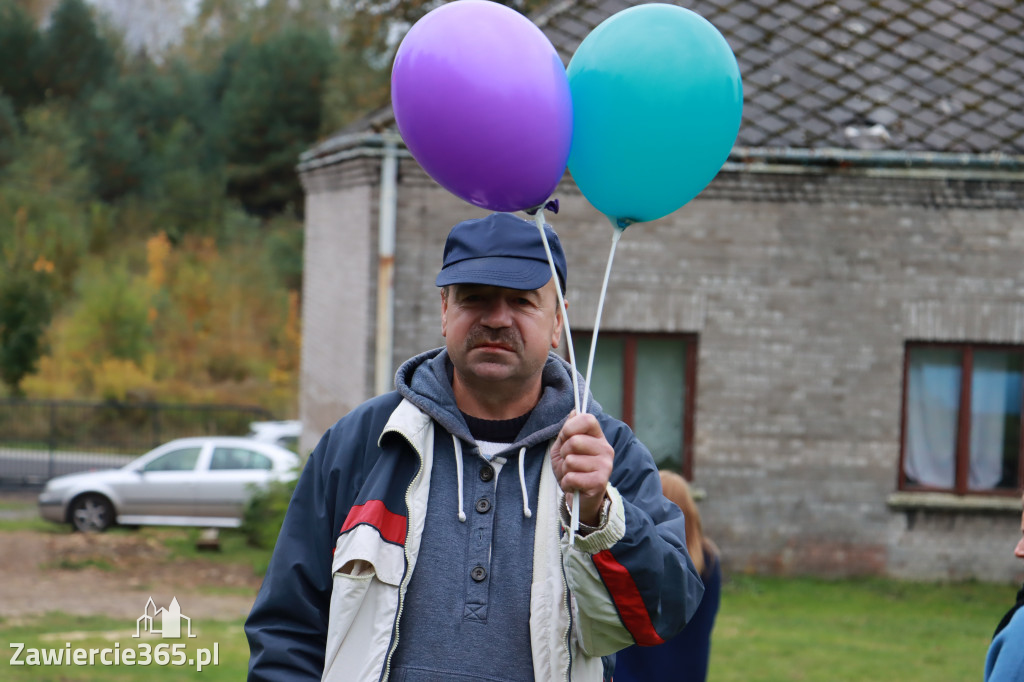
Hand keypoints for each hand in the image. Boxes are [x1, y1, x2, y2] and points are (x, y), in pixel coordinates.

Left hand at [550, 411, 612, 525]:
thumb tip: (574, 411)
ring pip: (571, 461)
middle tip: (568, 462)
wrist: (579, 497)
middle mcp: (606, 448)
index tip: (565, 437)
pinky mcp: (600, 482)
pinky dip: (566, 483)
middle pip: (574, 442)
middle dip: (564, 453)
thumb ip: (568, 430)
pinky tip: (574, 485)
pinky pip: (572, 477)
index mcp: (598, 436)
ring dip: (565, 470)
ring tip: (572, 474)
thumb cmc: (572, 469)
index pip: (587, 419)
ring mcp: (605, 465)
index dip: (570, 427)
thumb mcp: (565, 447)